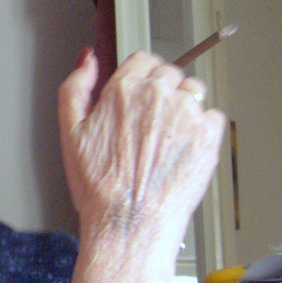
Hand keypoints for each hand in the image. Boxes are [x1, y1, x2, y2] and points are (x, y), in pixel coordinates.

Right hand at [57, 49, 225, 282]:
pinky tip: (182, 150)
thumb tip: (88, 59)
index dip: (139, 77)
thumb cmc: (98, 186)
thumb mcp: (69, 132)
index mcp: (124, 89)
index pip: (143, 59)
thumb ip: (76, 86)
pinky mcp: (210, 135)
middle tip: (150, 125)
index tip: (138, 96)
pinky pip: (213, 116)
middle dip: (161, 92)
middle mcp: (158, 94)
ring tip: (167, 140)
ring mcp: (187, 113)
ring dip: (184, 107)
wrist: (129, 223)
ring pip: (193, 91)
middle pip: (170, 73)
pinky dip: (202, 129)